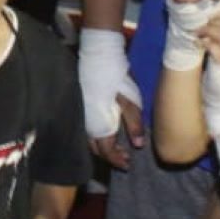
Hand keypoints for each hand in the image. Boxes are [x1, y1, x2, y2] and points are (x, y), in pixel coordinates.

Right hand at [78, 29, 143, 167]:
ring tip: (117, 146)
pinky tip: (106, 131)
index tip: (128, 164)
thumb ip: (134, 123)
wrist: (98, 54)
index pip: (106, 150)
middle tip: (125, 157)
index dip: (117, 159)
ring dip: (102, 146)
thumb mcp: (130, 100)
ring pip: (89, 139)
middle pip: (95, 148)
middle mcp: (86, 123)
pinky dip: (97, 135)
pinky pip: (86, 129)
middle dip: (109, 155)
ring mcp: (81, 114)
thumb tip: (139, 145)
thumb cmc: (116, 77)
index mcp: (99, 123)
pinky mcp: (80, 105)